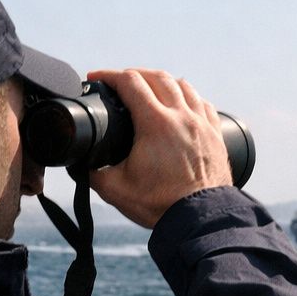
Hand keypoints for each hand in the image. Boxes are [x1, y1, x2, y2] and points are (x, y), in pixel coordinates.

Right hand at [85, 69, 233, 228]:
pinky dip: (188, 97)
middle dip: (134, 74)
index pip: (129, 82)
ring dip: (162, 82)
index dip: (108, 75)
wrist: (200, 221)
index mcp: (156, 123)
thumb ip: (92, 173)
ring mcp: (202, 124)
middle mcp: (182, 117)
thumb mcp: (115, 190)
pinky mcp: (216, 135)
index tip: (96, 78)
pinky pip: (202, 103)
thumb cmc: (161, 206)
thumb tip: (80, 164)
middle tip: (119, 82)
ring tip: (149, 88)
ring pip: (183, 85)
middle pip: (156, 77)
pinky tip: (182, 104)